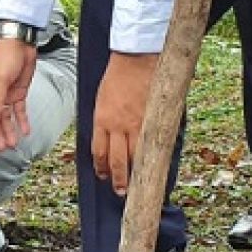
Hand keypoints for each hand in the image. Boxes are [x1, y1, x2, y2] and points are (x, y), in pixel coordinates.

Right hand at [0, 38, 37, 149]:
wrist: (20, 44)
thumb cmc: (4, 56)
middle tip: (1, 147)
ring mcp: (6, 96)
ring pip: (6, 118)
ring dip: (9, 130)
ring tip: (12, 143)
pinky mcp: (18, 94)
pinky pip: (19, 111)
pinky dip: (22, 121)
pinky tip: (25, 130)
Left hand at [91, 52, 158, 195]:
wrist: (136, 60)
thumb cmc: (117, 77)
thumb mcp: (101, 100)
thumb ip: (104, 120)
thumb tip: (107, 137)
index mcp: (101, 120)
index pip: (98, 151)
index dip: (101, 167)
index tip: (103, 175)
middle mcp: (117, 126)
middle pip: (116, 160)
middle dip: (117, 178)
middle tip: (119, 191)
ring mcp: (137, 126)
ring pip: (135, 158)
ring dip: (134, 174)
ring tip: (135, 186)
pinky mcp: (153, 121)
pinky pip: (152, 146)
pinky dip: (152, 159)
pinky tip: (153, 168)